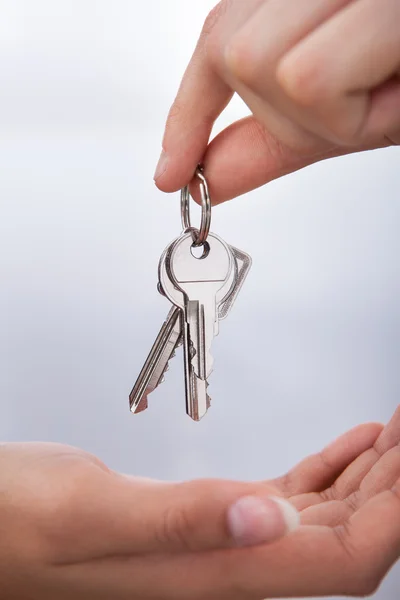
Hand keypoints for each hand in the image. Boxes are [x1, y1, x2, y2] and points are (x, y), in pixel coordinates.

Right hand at [1, 407, 398, 598]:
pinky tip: (349, 449)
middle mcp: (231, 563)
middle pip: (348, 536)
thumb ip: (182, 520)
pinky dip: (331, 471)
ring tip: (398, 432)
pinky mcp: (208, 516)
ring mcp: (223, 540)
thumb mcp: (90, 514)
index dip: (393, 512)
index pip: (341, 559)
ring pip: (327, 517)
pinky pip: (292, 499)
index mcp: (214, 569)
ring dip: (372, 477)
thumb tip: (270, 519)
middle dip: (395, 484)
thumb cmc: (20, 526)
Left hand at [155, 0, 399, 202]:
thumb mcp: (355, 109)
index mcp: (301, 0)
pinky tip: (396, 79)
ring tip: (393, 80)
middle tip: (371, 92)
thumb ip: (275, 140)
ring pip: (265, 69)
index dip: (188, 116)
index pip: (217, 47)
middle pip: (236, 57)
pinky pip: (309, 77)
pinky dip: (352, 107)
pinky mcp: (375, 8)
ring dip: (332, 109)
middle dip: (294, 109)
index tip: (172, 172)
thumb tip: (210, 177)